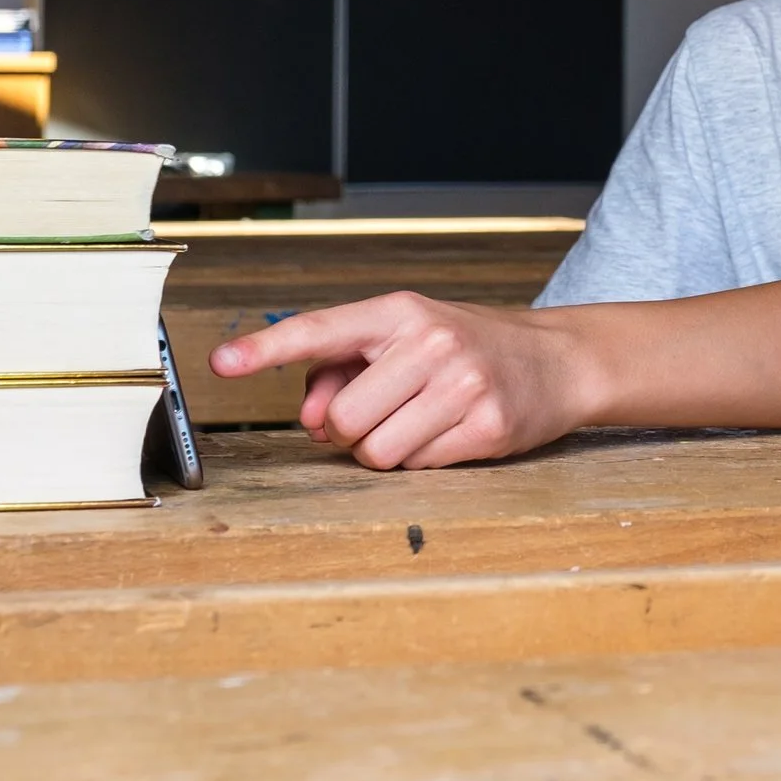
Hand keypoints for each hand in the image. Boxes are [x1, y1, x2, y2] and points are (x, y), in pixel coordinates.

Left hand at [207, 292, 596, 469]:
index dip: (265, 349)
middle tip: (380, 413)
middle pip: (341, 417)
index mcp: (399, 311)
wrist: (558, 360)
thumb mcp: (404, 338)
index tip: (222, 362)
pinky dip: (422, 461)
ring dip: (385, 450)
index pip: (319, 329)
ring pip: (375, 451)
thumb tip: (307, 422)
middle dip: (348, 430)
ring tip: (418, 421)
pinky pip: (417, 468)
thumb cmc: (466, 347)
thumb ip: (341, 371)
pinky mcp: (486, 427)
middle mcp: (430, 342)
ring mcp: (461, 384)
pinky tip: (448, 432)